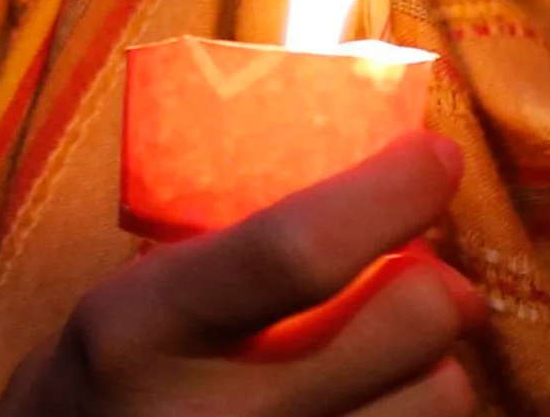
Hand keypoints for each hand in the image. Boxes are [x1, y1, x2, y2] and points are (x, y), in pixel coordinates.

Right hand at [0, 131, 481, 416]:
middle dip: (437, 283)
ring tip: (390, 357)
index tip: (434, 159)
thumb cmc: (109, 376)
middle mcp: (211, 415)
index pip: (300, 249)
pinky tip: (372, 403)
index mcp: (146, 327)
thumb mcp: (138, 295)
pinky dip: (411, 412)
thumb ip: (243, 249)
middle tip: (421, 276)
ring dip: (434, 362)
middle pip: (409, 323)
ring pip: (440, 396)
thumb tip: (389, 186)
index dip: (390, 193)